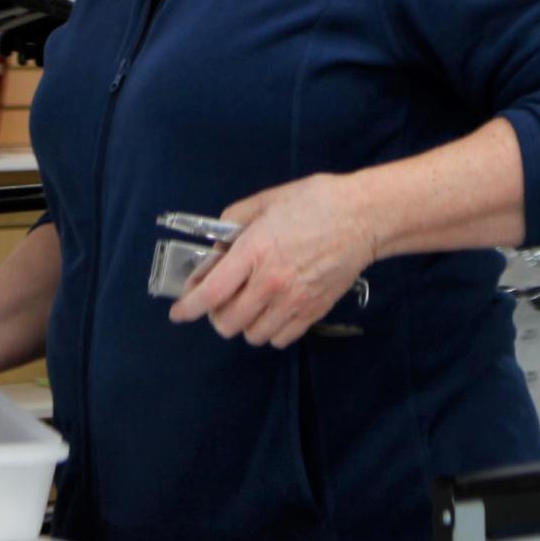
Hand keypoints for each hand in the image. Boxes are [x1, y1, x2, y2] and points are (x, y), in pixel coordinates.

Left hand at [168, 173, 375, 347]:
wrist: (361, 217)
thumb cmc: (314, 202)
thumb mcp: (264, 201)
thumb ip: (232, 223)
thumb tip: (217, 246)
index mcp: (254, 251)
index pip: (211, 293)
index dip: (188, 307)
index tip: (178, 313)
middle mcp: (271, 283)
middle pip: (227, 322)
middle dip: (215, 313)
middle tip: (220, 298)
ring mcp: (294, 301)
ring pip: (252, 335)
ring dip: (243, 323)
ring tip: (248, 303)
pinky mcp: (314, 312)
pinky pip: (280, 339)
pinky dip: (269, 330)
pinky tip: (271, 310)